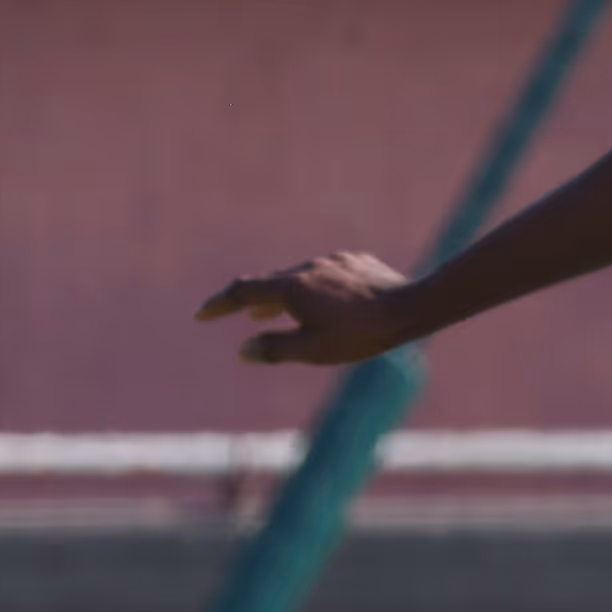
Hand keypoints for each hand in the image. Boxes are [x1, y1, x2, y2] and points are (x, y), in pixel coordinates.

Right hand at [199, 251, 421, 366]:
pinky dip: (316, 290)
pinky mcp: (356, 262)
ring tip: (269, 312)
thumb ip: (274, 349)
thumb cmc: (360, 334)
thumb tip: (243, 351)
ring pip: (300, 279)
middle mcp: (308, 267)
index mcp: (291, 287)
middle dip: (251, 301)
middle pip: (270, 284)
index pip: (243, 293)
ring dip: (283, 297)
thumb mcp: (312, 350)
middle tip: (233, 312)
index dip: (220, 304)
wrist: (410, 308)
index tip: (202, 314)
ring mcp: (334, 261)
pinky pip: (327, 276)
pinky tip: (326, 304)